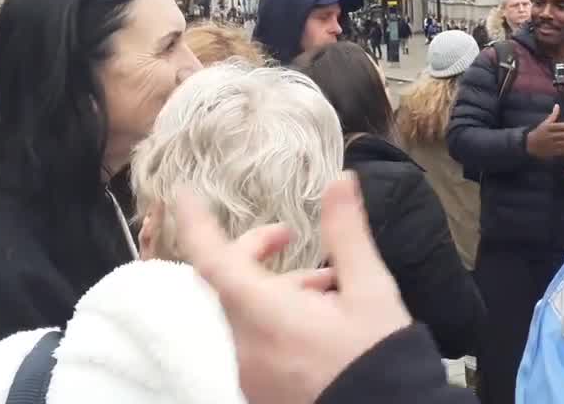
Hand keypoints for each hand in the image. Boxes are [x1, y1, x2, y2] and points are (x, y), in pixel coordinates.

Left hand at [175, 175, 411, 403]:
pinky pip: (256, 344)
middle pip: (229, 284)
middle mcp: (245, 346)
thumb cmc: (379, 357)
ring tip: (326, 285)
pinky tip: (318, 320)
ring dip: (274, 289)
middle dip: (255, 252)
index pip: (211, 258)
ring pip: (246, 314)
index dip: (195, 223)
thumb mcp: (371, 289)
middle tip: (286, 236)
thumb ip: (347, 233)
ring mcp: (250, 374)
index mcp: (263, 314)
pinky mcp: (261, 392)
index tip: (185, 194)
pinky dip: (276, 321)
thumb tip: (339, 180)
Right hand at [526, 105, 563, 159]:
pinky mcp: (552, 151)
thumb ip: (553, 115)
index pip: (560, 126)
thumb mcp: (545, 123)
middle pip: (563, 136)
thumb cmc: (540, 132)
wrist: (530, 144)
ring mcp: (551, 145)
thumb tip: (557, 106)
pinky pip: (563, 150)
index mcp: (548, 128)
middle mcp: (549, 136)